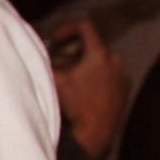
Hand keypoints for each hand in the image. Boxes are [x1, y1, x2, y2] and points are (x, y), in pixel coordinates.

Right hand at [51, 19, 127, 158]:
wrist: (96, 133)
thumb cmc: (75, 105)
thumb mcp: (55, 80)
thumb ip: (45, 61)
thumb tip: (34, 50)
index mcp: (99, 54)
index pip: (85, 27)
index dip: (67, 29)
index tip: (56, 41)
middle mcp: (115, 60)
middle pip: (92, 46)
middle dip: (73, 51)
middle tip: (59, 62)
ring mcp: (122, 75)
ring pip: (100, 61)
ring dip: (85, 64)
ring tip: (71, 79)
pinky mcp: (125, 89)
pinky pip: (109, 74)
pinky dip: (96, 76)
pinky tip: (84, 91)